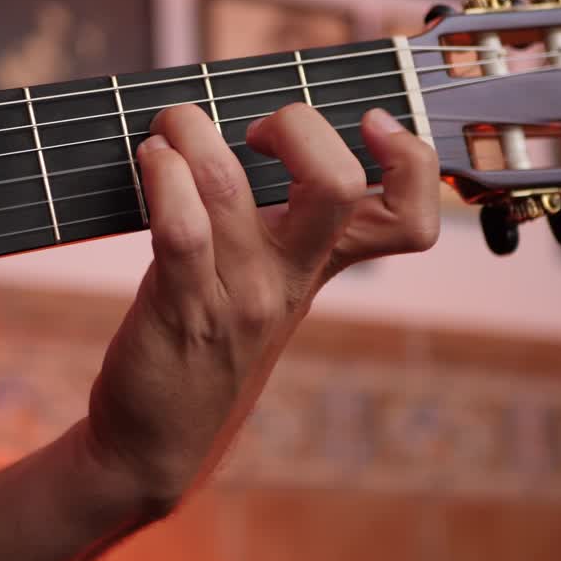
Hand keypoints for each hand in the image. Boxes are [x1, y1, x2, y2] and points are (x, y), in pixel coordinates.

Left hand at [85, 102, 440, 510]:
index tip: (370, 121)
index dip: (411, 157)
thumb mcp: (267, 285)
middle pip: (337, 184)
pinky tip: (150, 160)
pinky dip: (162, 176)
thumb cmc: (208, 339)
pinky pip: (179, 227)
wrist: (158, 438)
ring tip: (171, 126)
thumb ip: (284, 223)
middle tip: (251, 131)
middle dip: (296, 124)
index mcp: (323, 267)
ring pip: (228, 186)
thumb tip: (271, 129)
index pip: (410, 217)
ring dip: (193, 132)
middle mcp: (291, 280)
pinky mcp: (183, 309)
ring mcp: (240, 296)